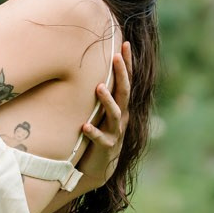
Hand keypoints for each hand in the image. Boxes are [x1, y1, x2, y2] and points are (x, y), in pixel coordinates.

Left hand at [72, 42, 131, 196]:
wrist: (97, 168)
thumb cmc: (97, 134)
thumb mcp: (100, 112)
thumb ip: (99, 94)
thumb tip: (88, 67)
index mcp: (121, 106)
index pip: (126, 81)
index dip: (127, 63)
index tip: (124, 44)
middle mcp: (121, 118)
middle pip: (124, 93)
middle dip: (121, 74)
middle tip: (116, 56)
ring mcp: (115, 133)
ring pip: (115, 114)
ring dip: (108, 101)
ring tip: (99, 87)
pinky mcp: (105, 148)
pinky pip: (101, 139)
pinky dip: (94, 133)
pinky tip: (85, 127)